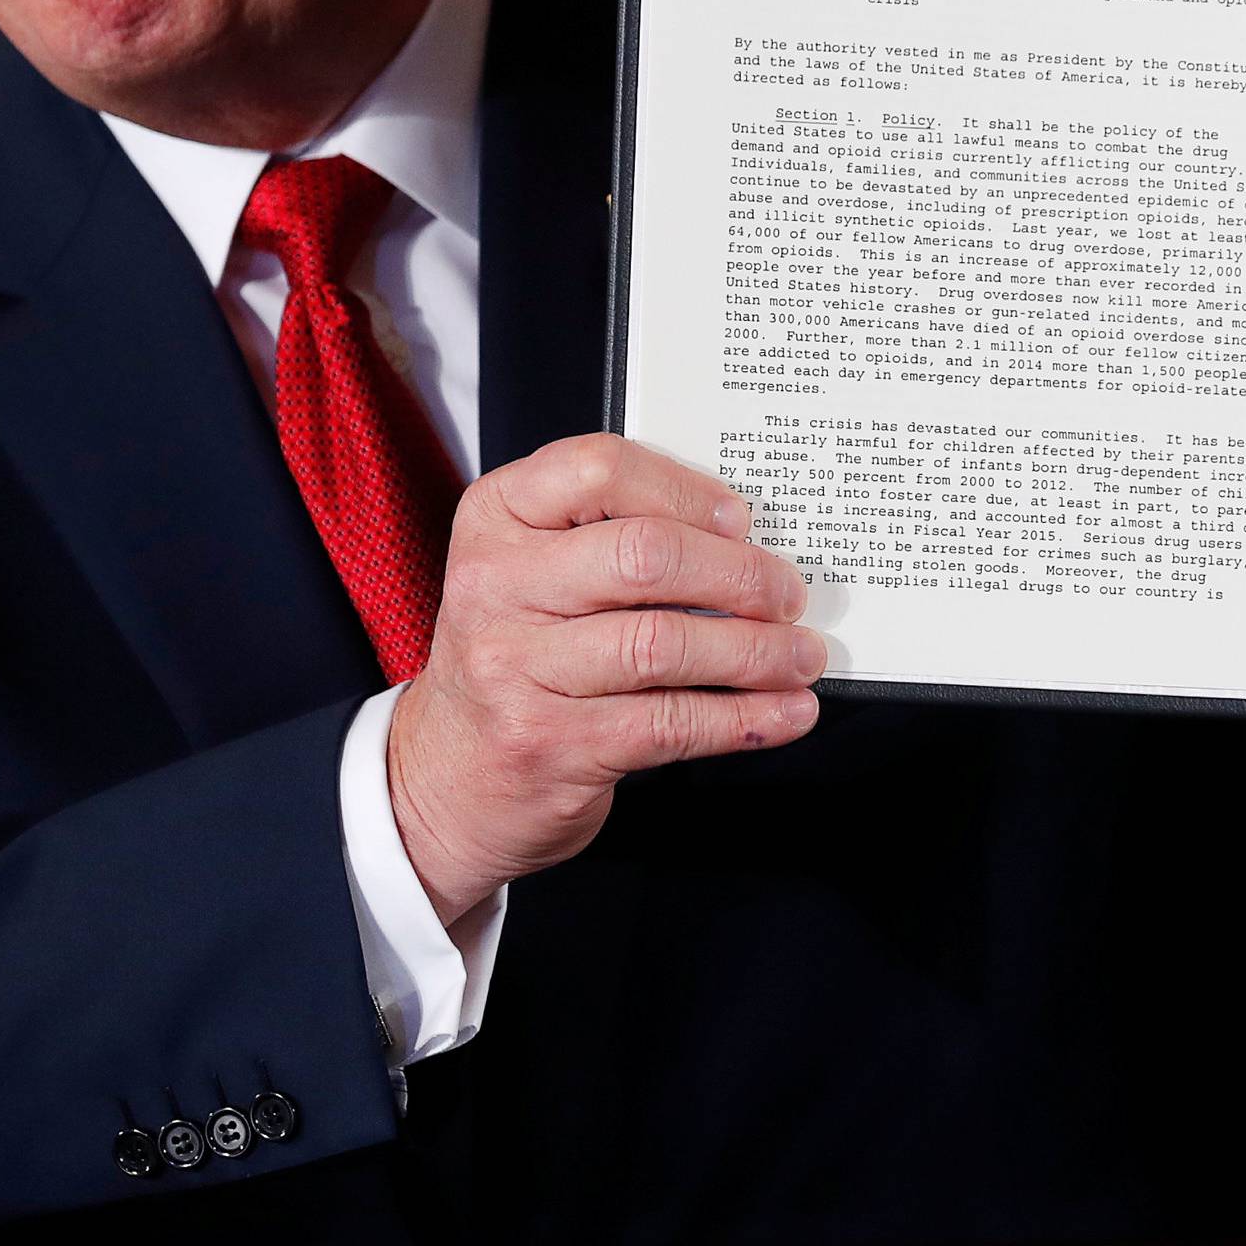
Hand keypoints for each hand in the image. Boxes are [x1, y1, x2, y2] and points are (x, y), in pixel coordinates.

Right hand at [387, 434, 822, 925]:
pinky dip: (744, 717)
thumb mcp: (534, 573)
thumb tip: (745, 539)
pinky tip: (786, 712)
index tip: (742, 520)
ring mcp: (515, 669)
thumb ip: (611, 535)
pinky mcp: (549, 745)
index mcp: (495, 518)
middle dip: (740, 575)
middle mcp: (495, 586)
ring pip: (664, 645)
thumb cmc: (517, 655)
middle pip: (644, 557)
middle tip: (788, 594)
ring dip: (756, 652)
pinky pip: (669, 723)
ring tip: (801, 656)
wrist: (445, 777)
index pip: (599, 469)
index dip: (686, 491)